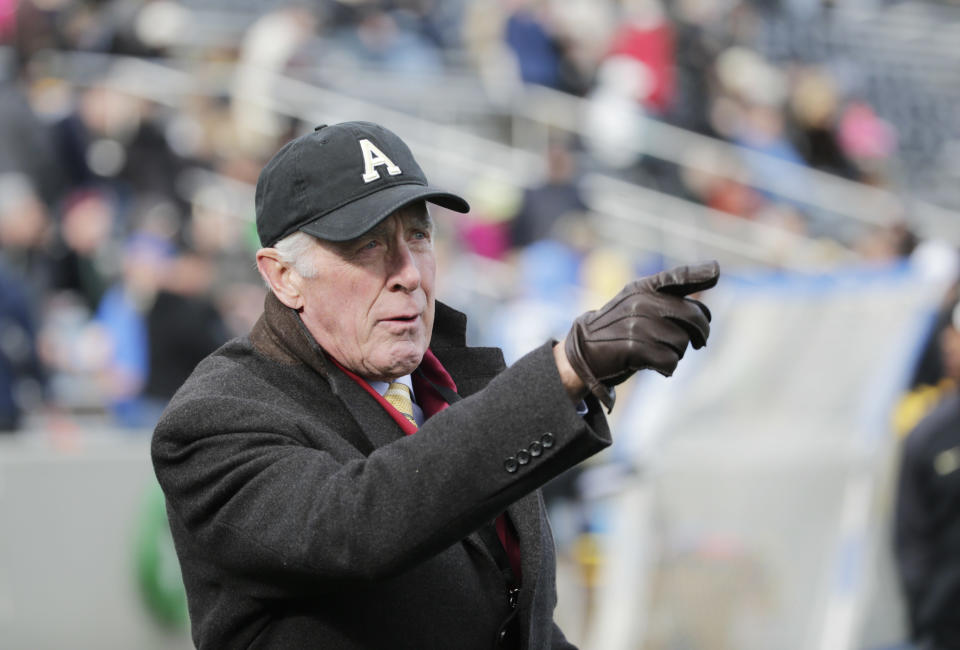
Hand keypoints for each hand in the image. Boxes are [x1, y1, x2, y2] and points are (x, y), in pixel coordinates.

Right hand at [562, 261, 719, 410]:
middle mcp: (641, 302)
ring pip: (682, 342)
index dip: (699, 274)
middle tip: (698, 343)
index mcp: (644, 288)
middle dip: (701, 333)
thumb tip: (711, 285)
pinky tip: (657, 366)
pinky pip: (670, 361)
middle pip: (693, 316)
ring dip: (677, 353)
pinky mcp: (634, 347)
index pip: (677, 276)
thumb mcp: (639, 304)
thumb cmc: (619, 328)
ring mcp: (637, 324)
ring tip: (660, 352)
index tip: (716, 272)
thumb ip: (670, 296)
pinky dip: (667, 367)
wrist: (584, 350)